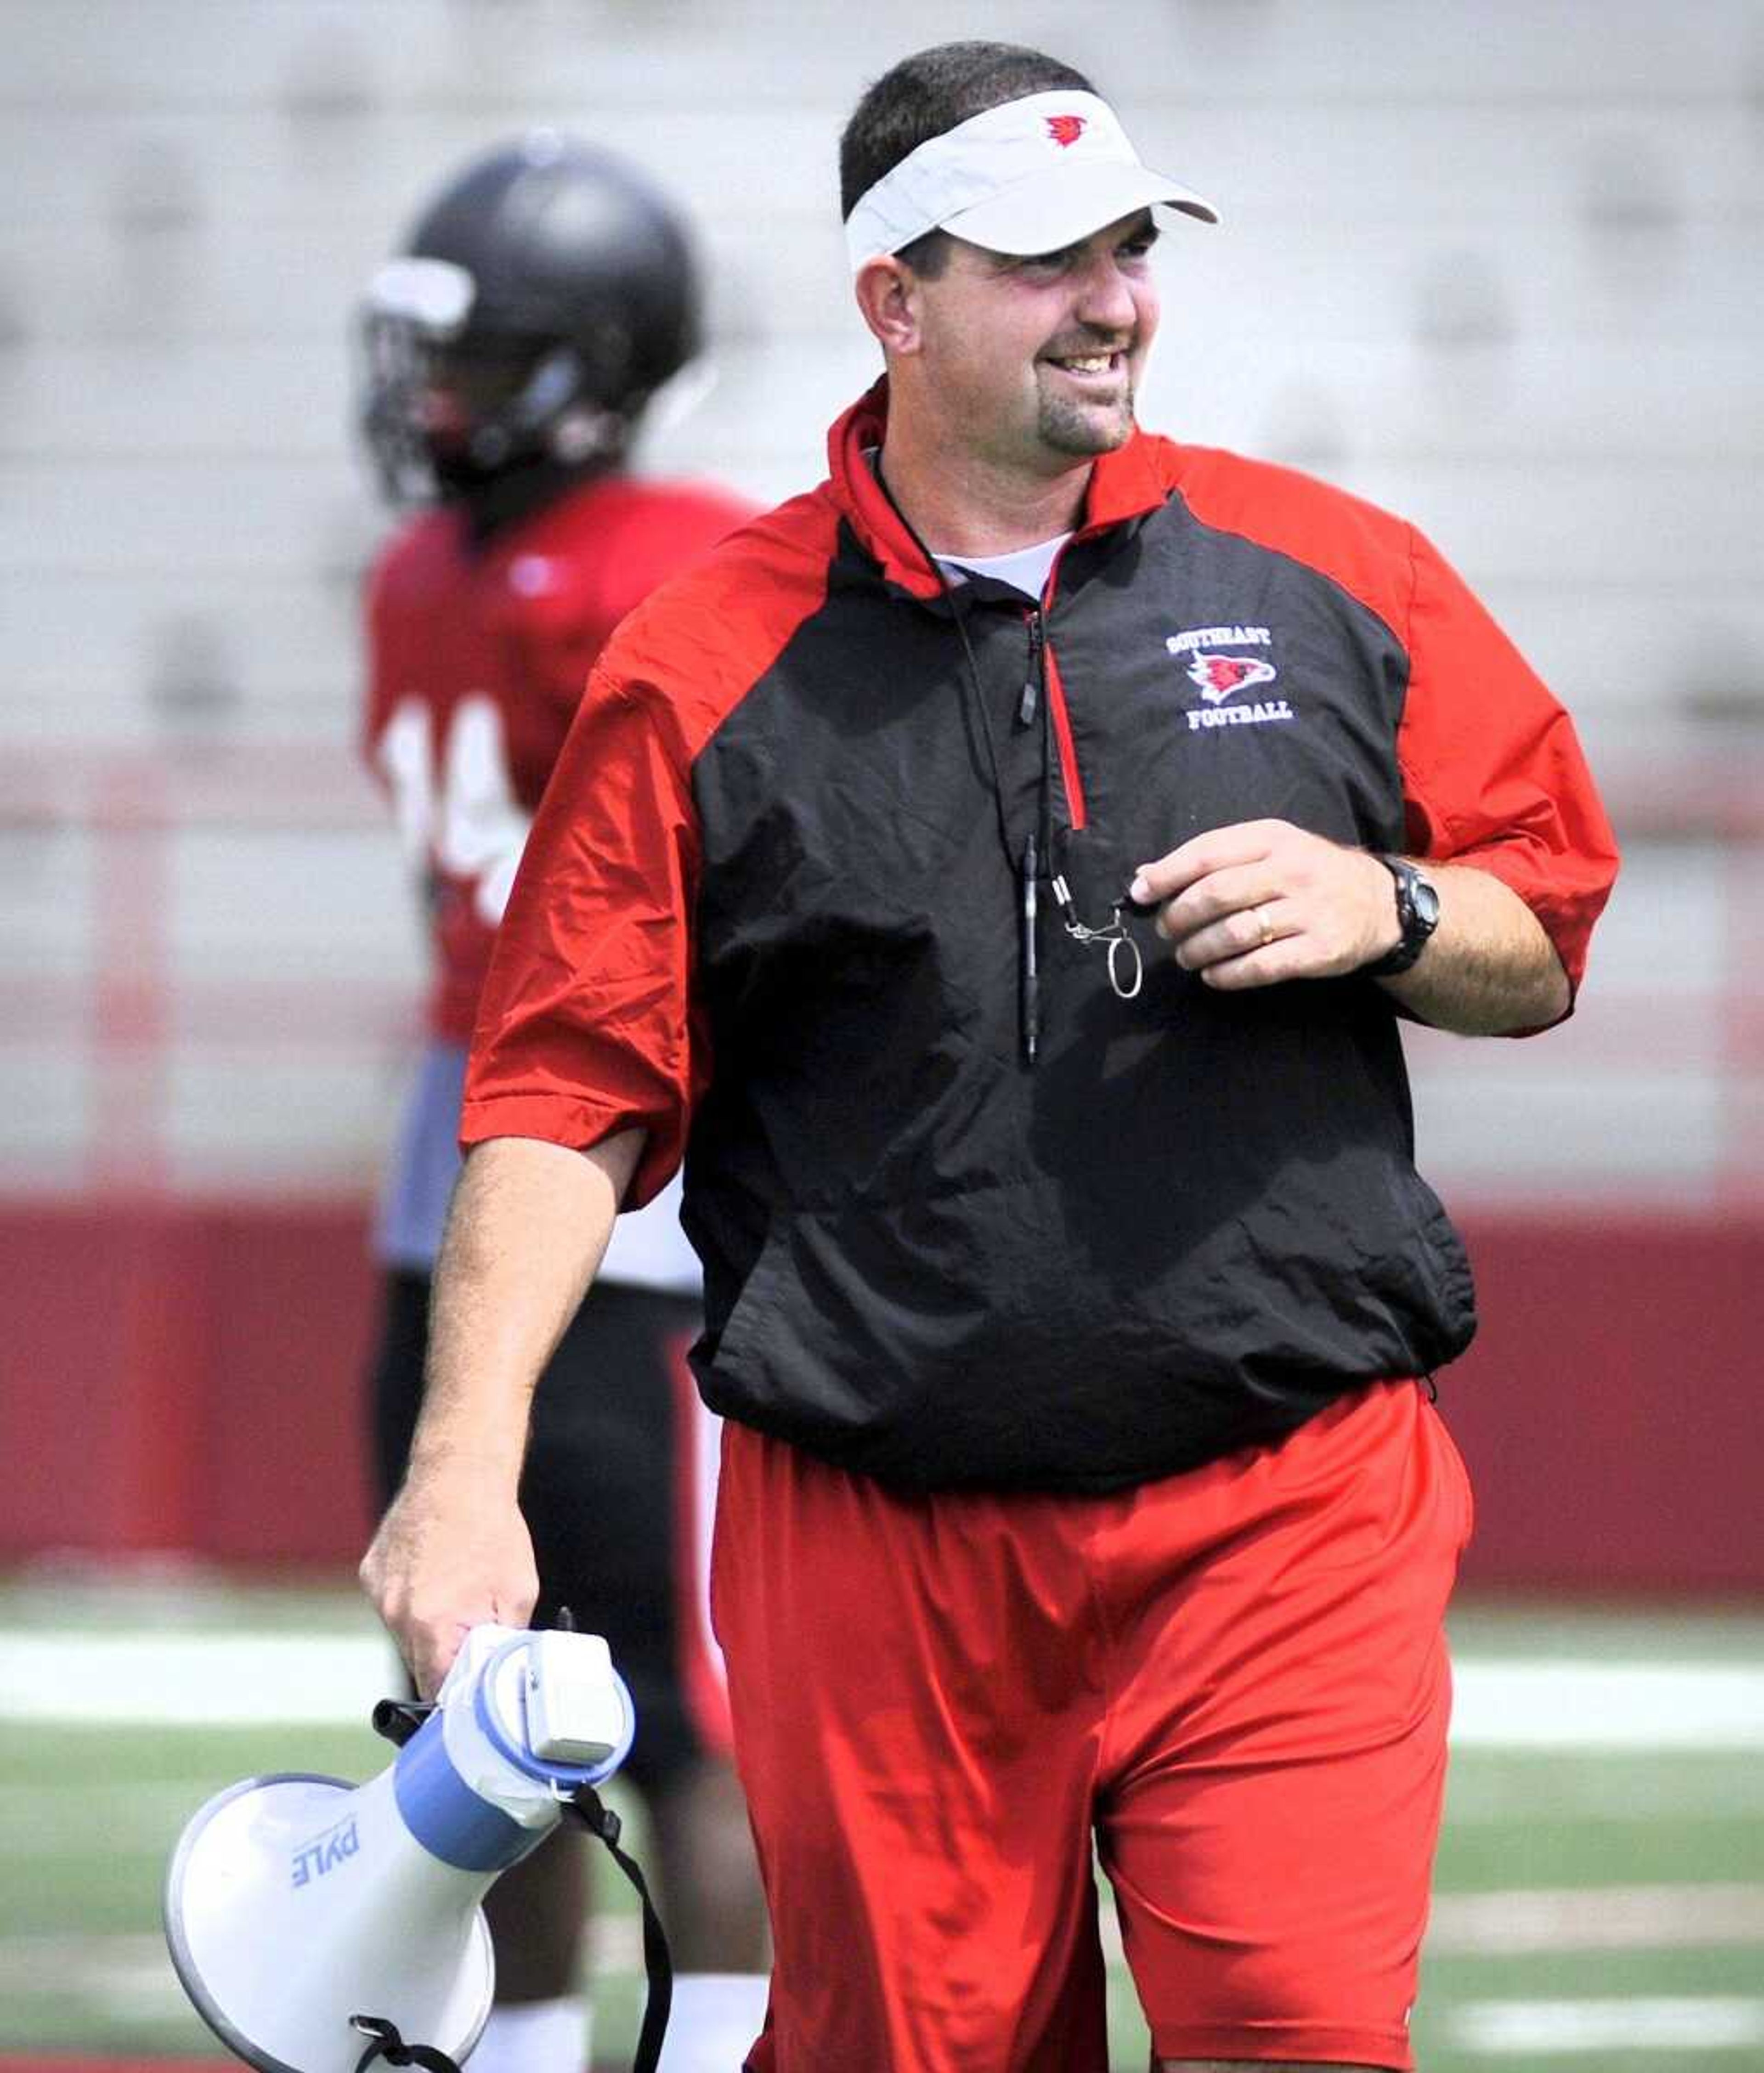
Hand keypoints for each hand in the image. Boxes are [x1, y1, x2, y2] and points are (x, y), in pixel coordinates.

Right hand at [359, 1460, 538, 1697]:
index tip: (473, 1694)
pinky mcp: (371, 1574)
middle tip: (474, 1634)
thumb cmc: (492, 1529)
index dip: (458, 1697)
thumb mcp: (518, 1593)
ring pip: (405, 1635)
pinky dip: (413, 1599)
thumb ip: (504, 1642)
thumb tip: (499, 1675)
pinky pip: (393, 1605)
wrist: (459, 1474)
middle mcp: (396, 1615)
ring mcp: (379, 1594)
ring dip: (429, 1628)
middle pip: (420, 1665)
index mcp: (432, 1626)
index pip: (438, 1692)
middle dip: (447, 1659)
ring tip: (457, 1591)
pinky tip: (435, 1572)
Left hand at [1129, 819, 1397, 989]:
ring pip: (1234, 933)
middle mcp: (1291, 871)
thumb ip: (1214, 858)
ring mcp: (1308, 912)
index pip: (1208, 853)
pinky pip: (1260, 967)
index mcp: (1273, 838)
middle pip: (1216, 894)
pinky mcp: (1320, 950)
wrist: (1380, 903)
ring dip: (1197, 950)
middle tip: (1165, 930)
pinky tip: (1213, 975)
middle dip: (1179, 916)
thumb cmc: (1311, 873)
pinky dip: (1227, 975)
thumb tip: (1147, 874)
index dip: (1167, 875)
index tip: (1139, 893)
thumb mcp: (1270, 849)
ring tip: (1186, 956)